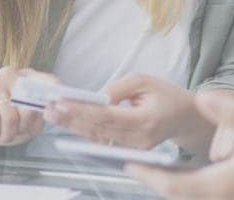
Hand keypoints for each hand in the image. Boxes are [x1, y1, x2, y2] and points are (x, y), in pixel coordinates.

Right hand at [0, 66, 54, 149]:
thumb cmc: (1, 125)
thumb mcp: (26, 126)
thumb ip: (39, 117)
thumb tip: (51, 109)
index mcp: (27, 79)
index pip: (48, 81)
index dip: (56, 94)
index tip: (60, 108)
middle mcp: (11, 74)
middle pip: (29, 101)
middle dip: (25, 125)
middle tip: (15, 133)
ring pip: (10, 113)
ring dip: (7, 132)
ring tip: (1, 134)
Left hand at [44, 73, 227, 153]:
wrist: (184, 117)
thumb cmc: (167, 96)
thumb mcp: (144, 81)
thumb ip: (118, 88)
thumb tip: (95, 97)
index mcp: (145, 121)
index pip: (108, 117)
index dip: (82, 111)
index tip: (62, 103)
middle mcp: (138, 140)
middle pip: (98, 130)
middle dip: (71, 118)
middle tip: (49, 108)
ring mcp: (133, 149)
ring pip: (97, 138)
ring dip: (73, 126)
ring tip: (52, 114)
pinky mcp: (128, 151)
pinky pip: (102, 141)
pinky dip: (84, 131)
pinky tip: (68, 122)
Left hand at [127, 91, 233, 199]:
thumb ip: (230, 112)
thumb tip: (202, 96)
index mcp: (220, 185)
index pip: (173, 185)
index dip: (149, 175)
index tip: (129, 166)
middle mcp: (222, 199)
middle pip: (179, 195)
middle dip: (158, 182)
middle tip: (139, 168)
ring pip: (195, 197)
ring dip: (177, 185)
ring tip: (160, 172)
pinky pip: (210, 196)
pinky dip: (195, 188)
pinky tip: (197, 176)